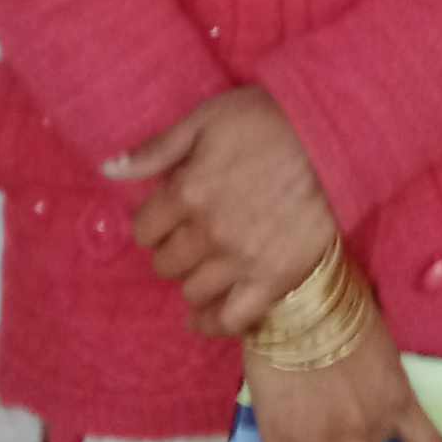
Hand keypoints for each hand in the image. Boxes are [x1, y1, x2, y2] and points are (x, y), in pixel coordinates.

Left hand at [108, 89, 337, 335]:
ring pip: (192, 292)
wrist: (333, 136)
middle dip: (171, 250)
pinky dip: (214, 323)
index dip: (152, 222)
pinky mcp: (274, 279)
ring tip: (206, 264)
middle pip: (165, 263)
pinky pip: (231, 321)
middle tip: (189, 237)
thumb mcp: (205, 119)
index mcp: (187, 191)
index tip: (167, 216)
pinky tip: (207, 316)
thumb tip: (108, 169)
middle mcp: (209, 232)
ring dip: (192, 279)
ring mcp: (242, 260)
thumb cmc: (268, 120)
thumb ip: (156, 149)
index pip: (144, 229)